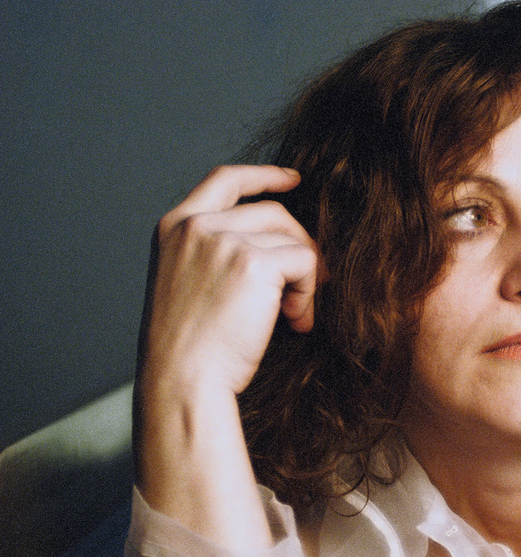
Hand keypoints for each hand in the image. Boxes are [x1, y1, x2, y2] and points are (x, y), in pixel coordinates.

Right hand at [134, 165, 314, 547]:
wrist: (182, 381)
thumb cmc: (189, 348)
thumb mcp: (190, 284)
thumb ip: (218, 253)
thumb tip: (281, 243)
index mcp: (175, 227)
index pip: (225, 180)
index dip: (264, 175)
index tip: (293, 179)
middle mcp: (196, 225)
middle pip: (274, 212)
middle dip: (298, 248)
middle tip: (304, 290)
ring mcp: (224, 240)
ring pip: (293, 240)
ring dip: (304, 279)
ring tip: (294, 316)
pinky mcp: (254, 262)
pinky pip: (304, 262)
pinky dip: (308, 293)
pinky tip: (296, 321)